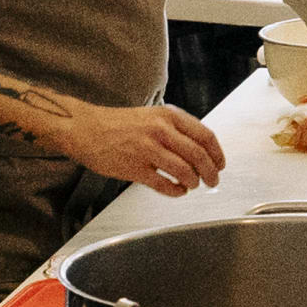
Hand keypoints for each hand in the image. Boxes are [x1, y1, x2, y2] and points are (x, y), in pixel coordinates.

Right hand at [65, 101, 229, 197]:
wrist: (85, 129)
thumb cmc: (118, 124)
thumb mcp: (152, 115)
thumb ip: (175, 129)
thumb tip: (200, 148)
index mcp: (169, 116)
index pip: (205, 136)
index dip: (217, 154)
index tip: (220, 164)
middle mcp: (161, 131)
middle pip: (199, 155)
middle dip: (210, 172)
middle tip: (213, 181)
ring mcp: (147, 150)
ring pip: (184, 171)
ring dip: (194, 182)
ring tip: (193, 185)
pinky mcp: (134, 168)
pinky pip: (163, 185)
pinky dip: (176, 191)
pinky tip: (177, 191)